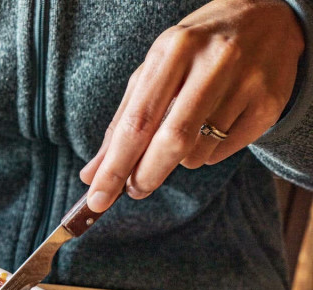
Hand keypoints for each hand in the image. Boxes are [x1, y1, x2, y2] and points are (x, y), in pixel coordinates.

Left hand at [79, 0, 303, 211]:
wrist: (267, 18)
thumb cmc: (195, 50)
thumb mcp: (154, 70)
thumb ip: (122, 122)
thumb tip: (92, 174)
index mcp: (173, 50)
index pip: (137, 121)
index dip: (115, 167)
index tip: (97, 199)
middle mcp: (213, 62)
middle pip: (172, 141)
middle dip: (145, 176)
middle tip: (134, 190)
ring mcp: (246, 83)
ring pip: (197, 153)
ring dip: (178, 161)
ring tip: (184, 132)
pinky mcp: (269, 104)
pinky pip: (224, 152)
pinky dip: (207, 153)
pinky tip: (213, 127)